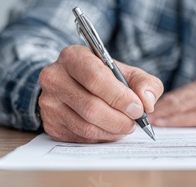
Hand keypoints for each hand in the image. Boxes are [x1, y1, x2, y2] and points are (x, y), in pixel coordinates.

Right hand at [38, 45, 163, 142]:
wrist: (76, 85)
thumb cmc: (106, 78)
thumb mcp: (128, 73)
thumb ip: (145, 83)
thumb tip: (147, 102)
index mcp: (74, 56)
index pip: (95, 78)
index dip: (120, 97)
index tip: (138, 108)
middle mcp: (55, 78)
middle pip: (91, 106)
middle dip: (119, 119)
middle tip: (134, 122)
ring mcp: (49, 103)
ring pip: (86, 126)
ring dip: (112, 131)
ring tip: (126, 126)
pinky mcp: (50, 124)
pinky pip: (80, 138)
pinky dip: (101, 138)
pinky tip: (110, 130)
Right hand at [148, 72, 195, 126]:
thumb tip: (194, 132)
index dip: (177, 120)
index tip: (161, 125)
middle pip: (190, 102)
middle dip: (167, 111)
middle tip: (150, 118)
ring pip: (190, 92)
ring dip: (170, 102)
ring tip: (154, 111)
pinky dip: (181, 93)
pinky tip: (171, 100)